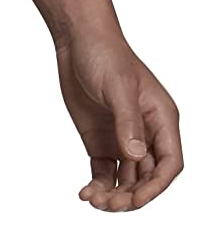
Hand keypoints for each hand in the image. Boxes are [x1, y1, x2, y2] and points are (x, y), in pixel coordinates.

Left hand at [57, 34, 181, 210]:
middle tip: (107, 204)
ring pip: (126, 180)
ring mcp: (123, 140)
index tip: (135, 201)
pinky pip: (104, 173)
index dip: (157, 187)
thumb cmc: (106, 57)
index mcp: (161, 119)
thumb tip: (135, 156)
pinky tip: (84, 193)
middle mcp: (146, 134)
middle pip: (148, 178)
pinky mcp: (100, 143)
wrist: (79, 44)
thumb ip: (127, 123)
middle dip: (131, 196)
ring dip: (113, 195)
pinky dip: (97, 186)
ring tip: (92, 199)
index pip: (170, 163)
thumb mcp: (118, 89)